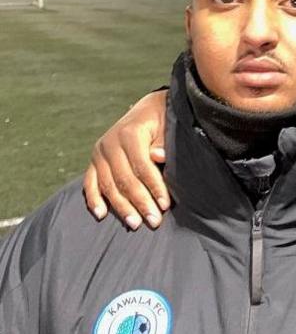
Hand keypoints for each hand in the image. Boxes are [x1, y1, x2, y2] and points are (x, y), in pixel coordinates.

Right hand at [82, 90, 169, 229]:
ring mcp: (99, 153)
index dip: (154, 187)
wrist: (148, 110)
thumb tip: (158, 156)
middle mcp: (109, 143)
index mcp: (129, 133)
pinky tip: (101, 215)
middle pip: (124, 179)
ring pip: (108, 185)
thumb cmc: (163, 123)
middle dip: (140, 202)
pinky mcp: (93, 161)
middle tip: (154, 221)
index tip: (165, 205)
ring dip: (121, 207)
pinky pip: (90, 183)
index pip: (142, 166)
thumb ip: (163, 143)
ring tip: (134, 224)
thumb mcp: (167, 128)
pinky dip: (94, 199)